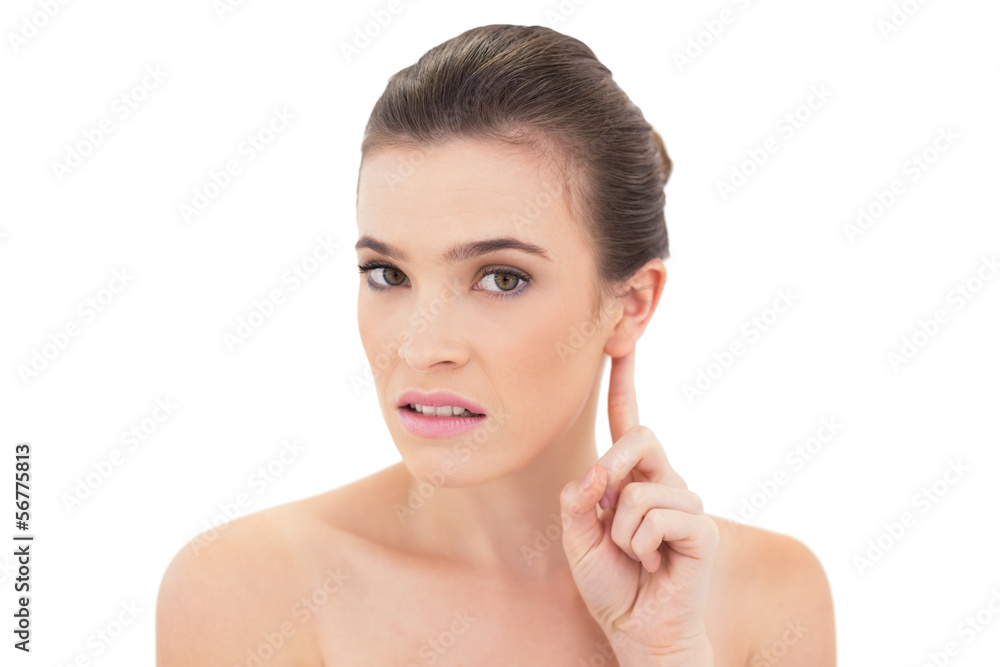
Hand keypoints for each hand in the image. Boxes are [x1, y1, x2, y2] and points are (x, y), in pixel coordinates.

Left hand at [559, 348, 718, 664]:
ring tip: (637, 556)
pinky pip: (659, 517)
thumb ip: (579, 500)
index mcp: (634, 478)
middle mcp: (664, 481)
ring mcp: (686, 503)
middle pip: (640, 436)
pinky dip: (642, 545)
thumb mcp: (578, 538)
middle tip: (606, 516)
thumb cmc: (612, 583)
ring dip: (622, 531)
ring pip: (641, 488)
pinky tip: (655, 564)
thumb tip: (595, 471)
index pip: (630, 421)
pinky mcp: (702, 529)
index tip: (622, 340)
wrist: (638, 630)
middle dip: (613, 470)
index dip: (626, 380)